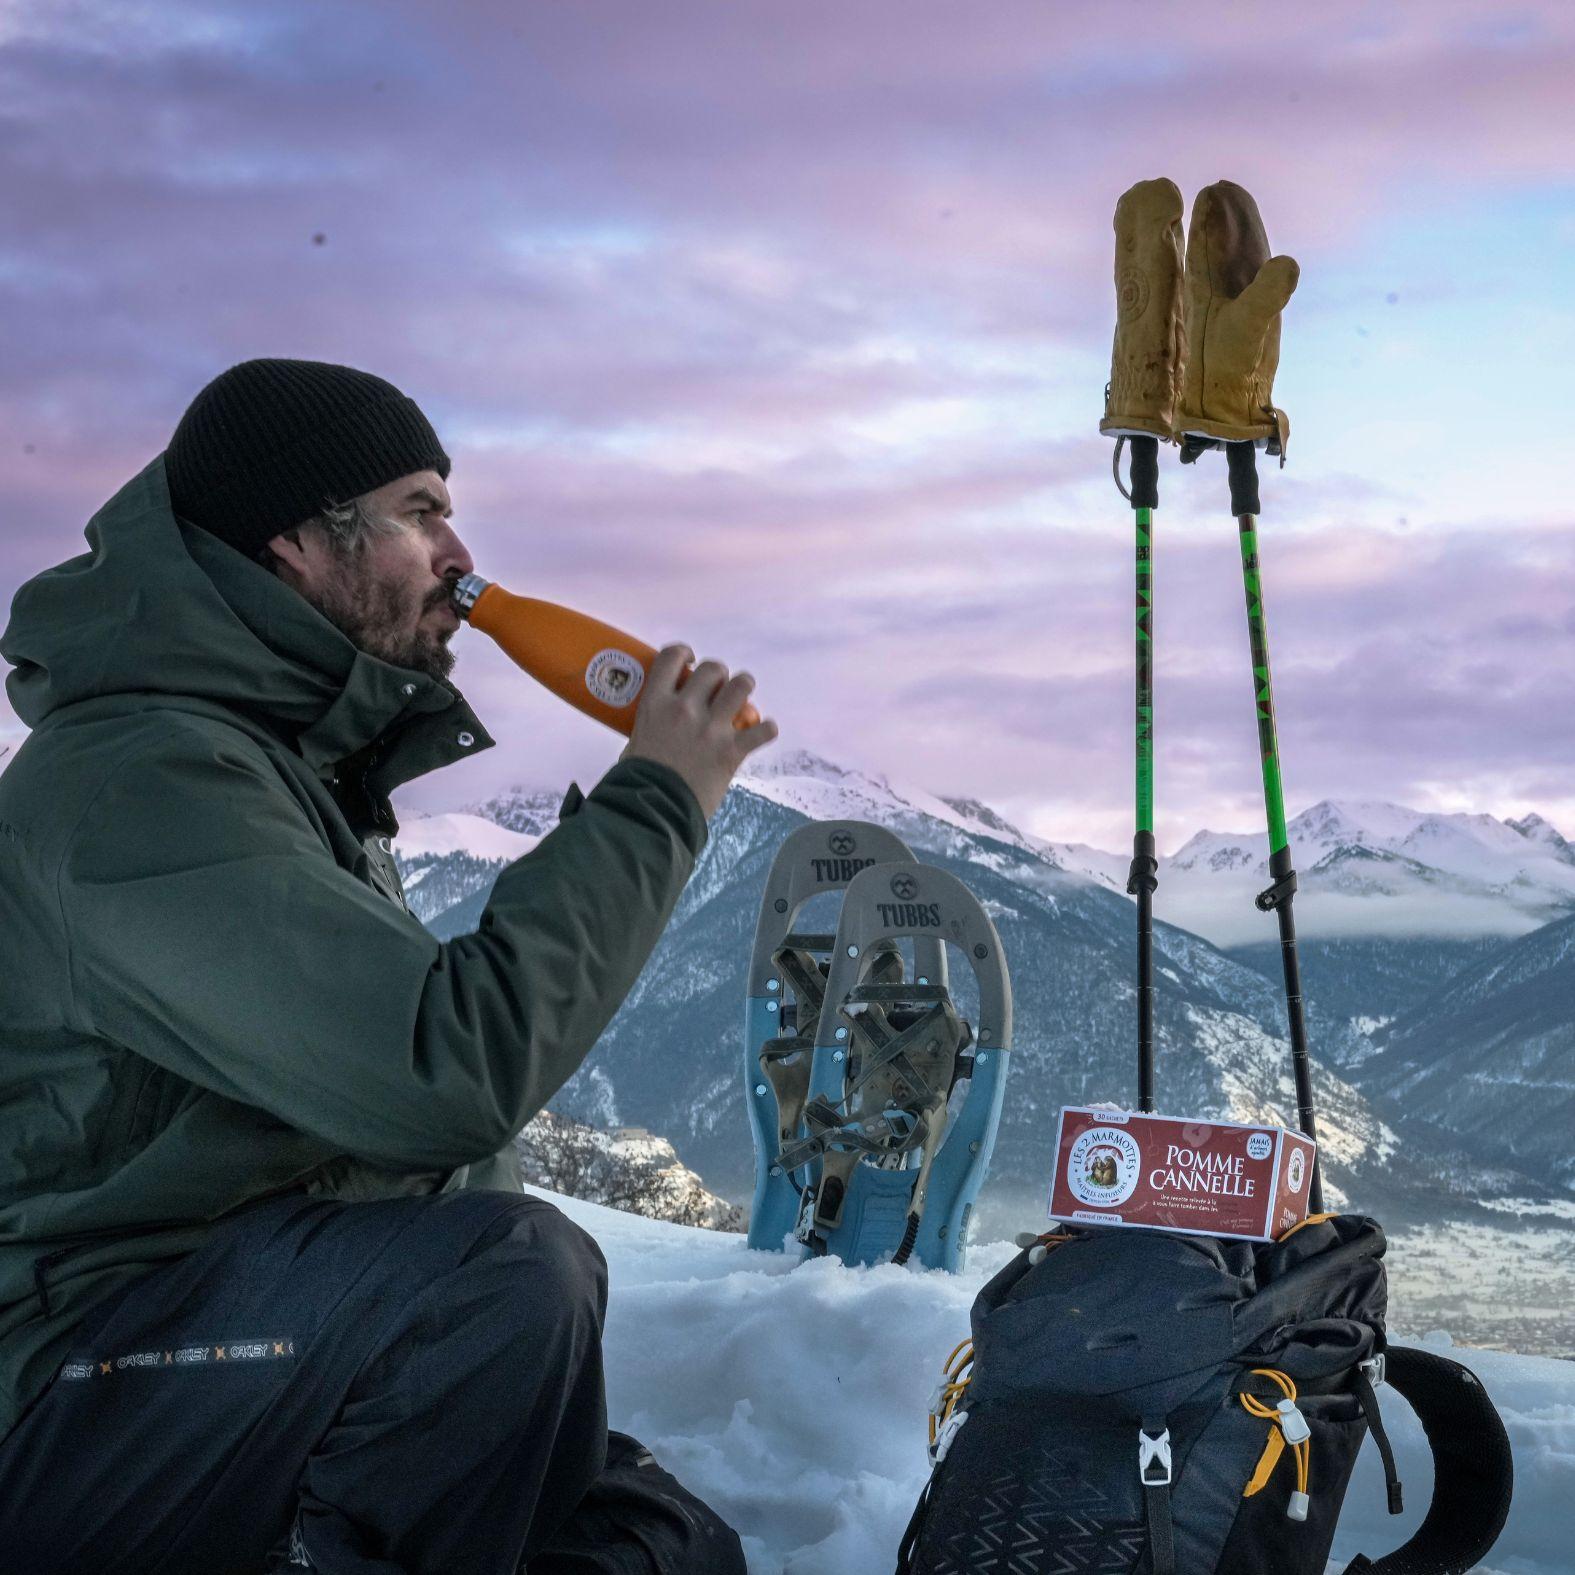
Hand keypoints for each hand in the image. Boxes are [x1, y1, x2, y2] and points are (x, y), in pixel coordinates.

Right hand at [620, 644, 778, 818]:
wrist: (651, 812)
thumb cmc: (636, 782)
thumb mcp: (635, 743)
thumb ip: (649, 729)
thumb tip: (654, 731)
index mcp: (656, 704)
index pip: (671, 657)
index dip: (684, 652)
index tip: (689, 659)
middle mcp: (685, 709)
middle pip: (713, 668)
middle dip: (719, 673)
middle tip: (717, 686)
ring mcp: (710, 729)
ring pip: (741, 685)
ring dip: (744, 687)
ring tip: (742, 697)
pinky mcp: (731, 751)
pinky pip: (763, 730)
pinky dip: (766, 729)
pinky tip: (762, 732)